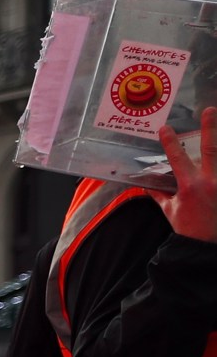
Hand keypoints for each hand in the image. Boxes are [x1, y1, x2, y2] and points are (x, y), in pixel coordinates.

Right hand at [157, 107, 216, 241]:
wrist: (207, 246)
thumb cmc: (189, 229)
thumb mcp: (171, 212)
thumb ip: (160, 195)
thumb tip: (147, 185)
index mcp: (190, 186)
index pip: (178, 159)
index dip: (169, 143)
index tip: (165, 128)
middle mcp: (210, 181)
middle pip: (210, 149)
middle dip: (209, 128)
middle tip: (209, 110)